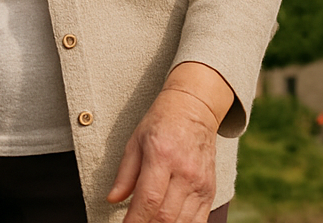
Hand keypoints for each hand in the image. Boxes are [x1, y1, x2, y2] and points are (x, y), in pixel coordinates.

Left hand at [107, 64, 230, 222]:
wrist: (195, 110)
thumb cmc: (161, 123)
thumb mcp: (135, 141)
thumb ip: (124, 174)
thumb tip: (112, 199)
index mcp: (162, 156)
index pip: (149, 199)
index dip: (135, 220)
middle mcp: (185, 172)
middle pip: (166, 215)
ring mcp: (200, 183)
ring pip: (183, 222)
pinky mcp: (210, 190)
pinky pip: (199, 221)